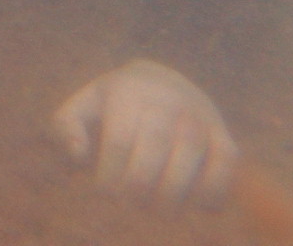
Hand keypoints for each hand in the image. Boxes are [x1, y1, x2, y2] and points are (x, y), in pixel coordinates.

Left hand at [51, 57, 238, 205]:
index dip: (110, 177)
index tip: (104, 195)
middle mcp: (165, 100)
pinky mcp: (222, 133)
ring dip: (173, 193)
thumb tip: (79, 158)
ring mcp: (197, 115)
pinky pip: (226, 163)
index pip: (118, 141)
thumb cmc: (112, 107)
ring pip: (191, 155)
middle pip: (155, 148)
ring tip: (158, 209)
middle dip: (139, 186)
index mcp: (127, 93)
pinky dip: (214, 189)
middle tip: (130, 205)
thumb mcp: (82, 108)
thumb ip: (66, 130)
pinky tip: (195, 206)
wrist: (160, 82)